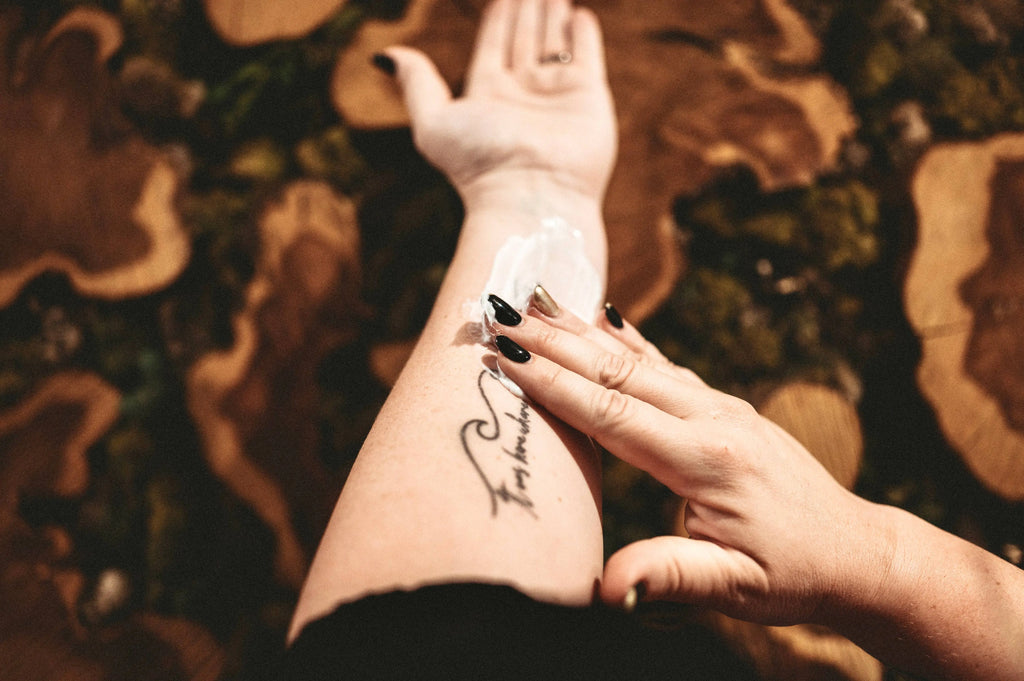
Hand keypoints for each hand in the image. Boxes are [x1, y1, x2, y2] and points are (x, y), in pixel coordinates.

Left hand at [383, 0, 616, 208]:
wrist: (532, 195)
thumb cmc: (478, 164)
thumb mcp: (433, 121)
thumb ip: (416, 83)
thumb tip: (385, 53)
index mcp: (487, 95)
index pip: (492, 44)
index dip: (497, 18)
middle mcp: (522, 93)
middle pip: (524, 38)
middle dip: (526, 10)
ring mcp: (556, 95)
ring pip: (554, 41)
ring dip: (552, 13)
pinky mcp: (587, 98)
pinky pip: (586, 56)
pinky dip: (584, 34)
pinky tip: (579, 14)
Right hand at [491, 302, 880, 624]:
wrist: (856, 550)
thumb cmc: (794, 573)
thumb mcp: (736, 588)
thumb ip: (672, 577)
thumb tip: (608, 588)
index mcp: (706, 460)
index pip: (613, 414)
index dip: (554, 385)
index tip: (507, 355)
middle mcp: (713, 419)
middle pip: (618, 370)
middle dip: (554, 341)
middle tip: (500, 311)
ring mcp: (721, 408)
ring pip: (640, 359)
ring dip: (582, 330)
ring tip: (536, 300)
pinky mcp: (724, 409)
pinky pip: (665, 365)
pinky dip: (627, 338)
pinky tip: (603, 316)